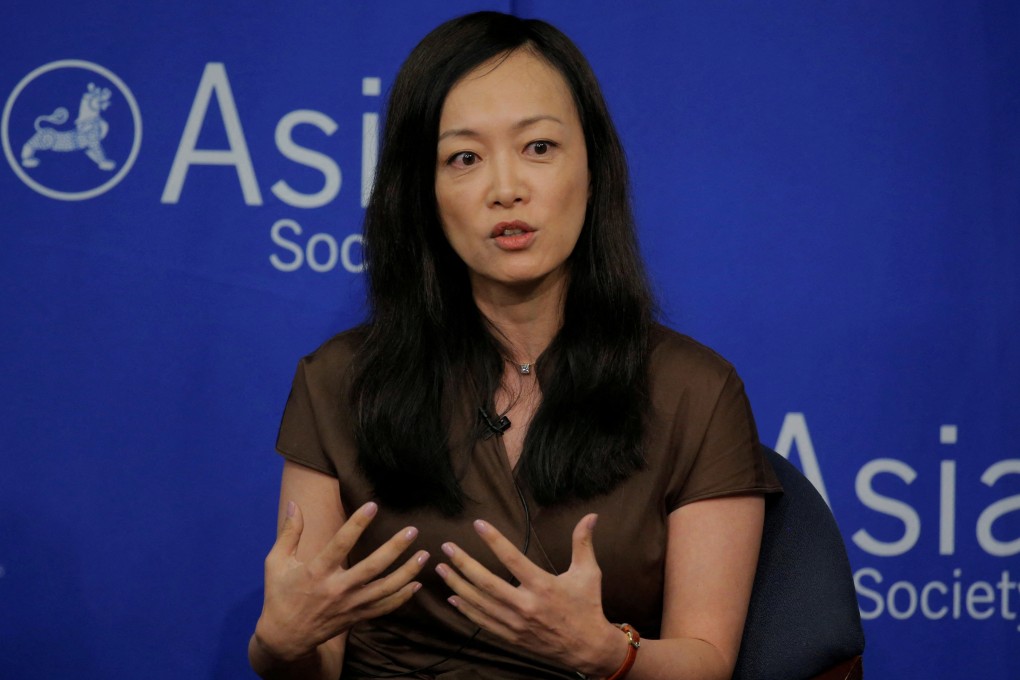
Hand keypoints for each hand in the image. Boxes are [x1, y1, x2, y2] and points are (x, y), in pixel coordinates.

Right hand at [254, 501, 428, 660]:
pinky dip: (402, 597)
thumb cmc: (280, 595)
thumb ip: (289, 533)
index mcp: (316, 572)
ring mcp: (349, 606)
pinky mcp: (356, 617)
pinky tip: (416, 584)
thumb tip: (294, 504)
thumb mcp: (276, 563)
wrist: (284, 638)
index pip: (340, 544)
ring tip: (424, 555)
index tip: (373, 505)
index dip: (357, 524)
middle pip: (372, 567)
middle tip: (412, 530)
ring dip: (407, 572)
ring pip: (384, 589)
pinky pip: (384, 608)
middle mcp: (336, 589)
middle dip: (395, 548)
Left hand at [435, 514, 627, 676]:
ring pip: (480, 603)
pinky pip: (483, 622)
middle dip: (463, 564)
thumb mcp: (588, 572)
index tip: (478, 524)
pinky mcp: (512, 636)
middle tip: (447, 548)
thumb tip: (591, 516)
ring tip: (441, 569)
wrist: (588, 648)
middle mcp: (526, 605)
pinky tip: (453, 597)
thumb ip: (583, 543)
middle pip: (487, 583)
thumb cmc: (588, 606)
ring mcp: (516, 623)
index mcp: (543, 586)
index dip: (494, 540)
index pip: (512, 559)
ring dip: (458, 585)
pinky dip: (467, 610)